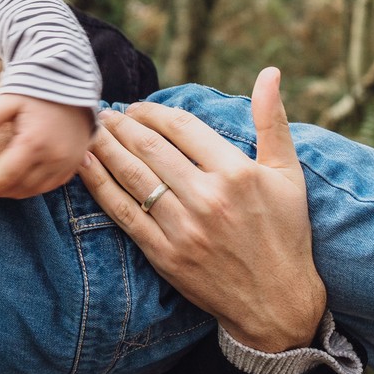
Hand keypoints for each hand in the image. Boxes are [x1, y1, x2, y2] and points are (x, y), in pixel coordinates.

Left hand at [0, 94, 92, 198]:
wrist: (73, 86)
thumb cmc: (36, 93)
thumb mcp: (8, 99)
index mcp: (34, 143)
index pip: (7, 176)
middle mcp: (54, 157)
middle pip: (21, 187)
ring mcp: (67, 163)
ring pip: (36, 190)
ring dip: (15, 191)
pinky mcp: (74, 164)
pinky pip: (51, 186)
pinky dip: (33, 188)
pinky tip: (20, 181)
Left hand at [77, 68, 325, 352]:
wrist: (276, 302)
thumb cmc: (285, 232)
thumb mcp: (288, 174)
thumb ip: (272, 120)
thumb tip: (270, 71)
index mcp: (237, 172)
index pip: (181, 126)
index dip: (153, 111)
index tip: (138, 107)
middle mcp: (208, 198)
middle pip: (150, 147)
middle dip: (122, 124)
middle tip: (106, 113)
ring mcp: (183, 228)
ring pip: (132, 176)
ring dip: (106, 147)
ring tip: (92, 130)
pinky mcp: (164, 255)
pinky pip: (123, 213)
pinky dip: (99, 185)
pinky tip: (84, 164)